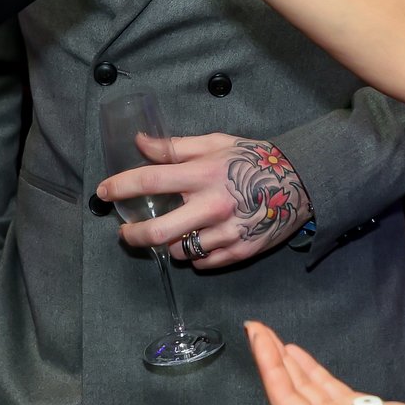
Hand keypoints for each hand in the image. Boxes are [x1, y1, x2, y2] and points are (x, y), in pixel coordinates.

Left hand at [98, 133, 310, 269]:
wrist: (301, 182)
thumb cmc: (254, 159)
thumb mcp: (216, 143)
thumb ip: (176, 147)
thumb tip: (140, 142)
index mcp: (204, 173)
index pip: (151, 180)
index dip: (120, 186)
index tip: (103, 192)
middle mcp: (212, 205)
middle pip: (158, 232)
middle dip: (132, 235)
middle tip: (125, 232)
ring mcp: (227, 232)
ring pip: (179, 251)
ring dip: (167, 244)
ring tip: (170, 233)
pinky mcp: (240, 251)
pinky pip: (203, 263)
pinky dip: (193, 255)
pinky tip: (195, 242)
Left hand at [248, 320, 404, 404]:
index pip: (286, 401)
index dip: (269, 368)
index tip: (257, 338)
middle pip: (290, 391)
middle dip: (272, 359)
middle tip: (255, 327)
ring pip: (306, 387)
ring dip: (287, 362)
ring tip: (269, 336)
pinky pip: (326, 387)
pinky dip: (311, 370)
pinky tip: (297, 354)